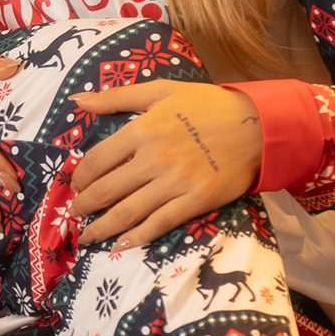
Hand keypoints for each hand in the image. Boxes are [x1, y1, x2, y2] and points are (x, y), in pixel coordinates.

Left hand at [72, 80, 261, 248]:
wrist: (259, 125)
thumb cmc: (210, 104)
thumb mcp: (162, 90)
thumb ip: (117, 96)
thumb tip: (78, 100)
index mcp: (142, 130)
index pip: (97, 160)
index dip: (81, 177)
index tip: (76, 185)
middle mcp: (154, 158)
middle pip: (106, 190)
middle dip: (84, 206)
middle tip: (74, 213)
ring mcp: (175, 182)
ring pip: (127, 212)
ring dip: (102, 228)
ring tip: (87, 236)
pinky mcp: (196, 201)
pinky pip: (158, 224)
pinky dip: (136, 237)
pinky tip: (120, 245)